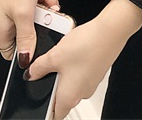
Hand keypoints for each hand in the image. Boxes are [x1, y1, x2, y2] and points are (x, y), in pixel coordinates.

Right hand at [0, 0, 47, 68]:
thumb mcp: (23, 14)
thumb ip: (26, 38)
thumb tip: (25, 60)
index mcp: (2, 27)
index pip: (12, 51)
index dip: (25, 52)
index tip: (39, 48)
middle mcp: (10, 17)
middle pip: (31, 32)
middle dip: (43, 22)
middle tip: (46, 14)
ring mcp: (21, 4)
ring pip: (41, 16)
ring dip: (47, 6)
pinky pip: (44, 2)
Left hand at [25, 0, 141, 118]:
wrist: (110, 31)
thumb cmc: (86, 46)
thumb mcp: (54, 56)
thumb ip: (38, 68)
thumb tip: (31, 73)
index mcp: (68, 97)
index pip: (54, 116)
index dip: (45, 112)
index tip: (40, 106)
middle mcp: (81, 94)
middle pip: (62, 99)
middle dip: (52, 87)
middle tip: (45, 72)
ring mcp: (91, 83)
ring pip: (72, 84)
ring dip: (64, 74)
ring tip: (60, 56)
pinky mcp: (97, 72)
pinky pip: (81, 73)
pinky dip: (75, 65)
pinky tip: (73, 50)